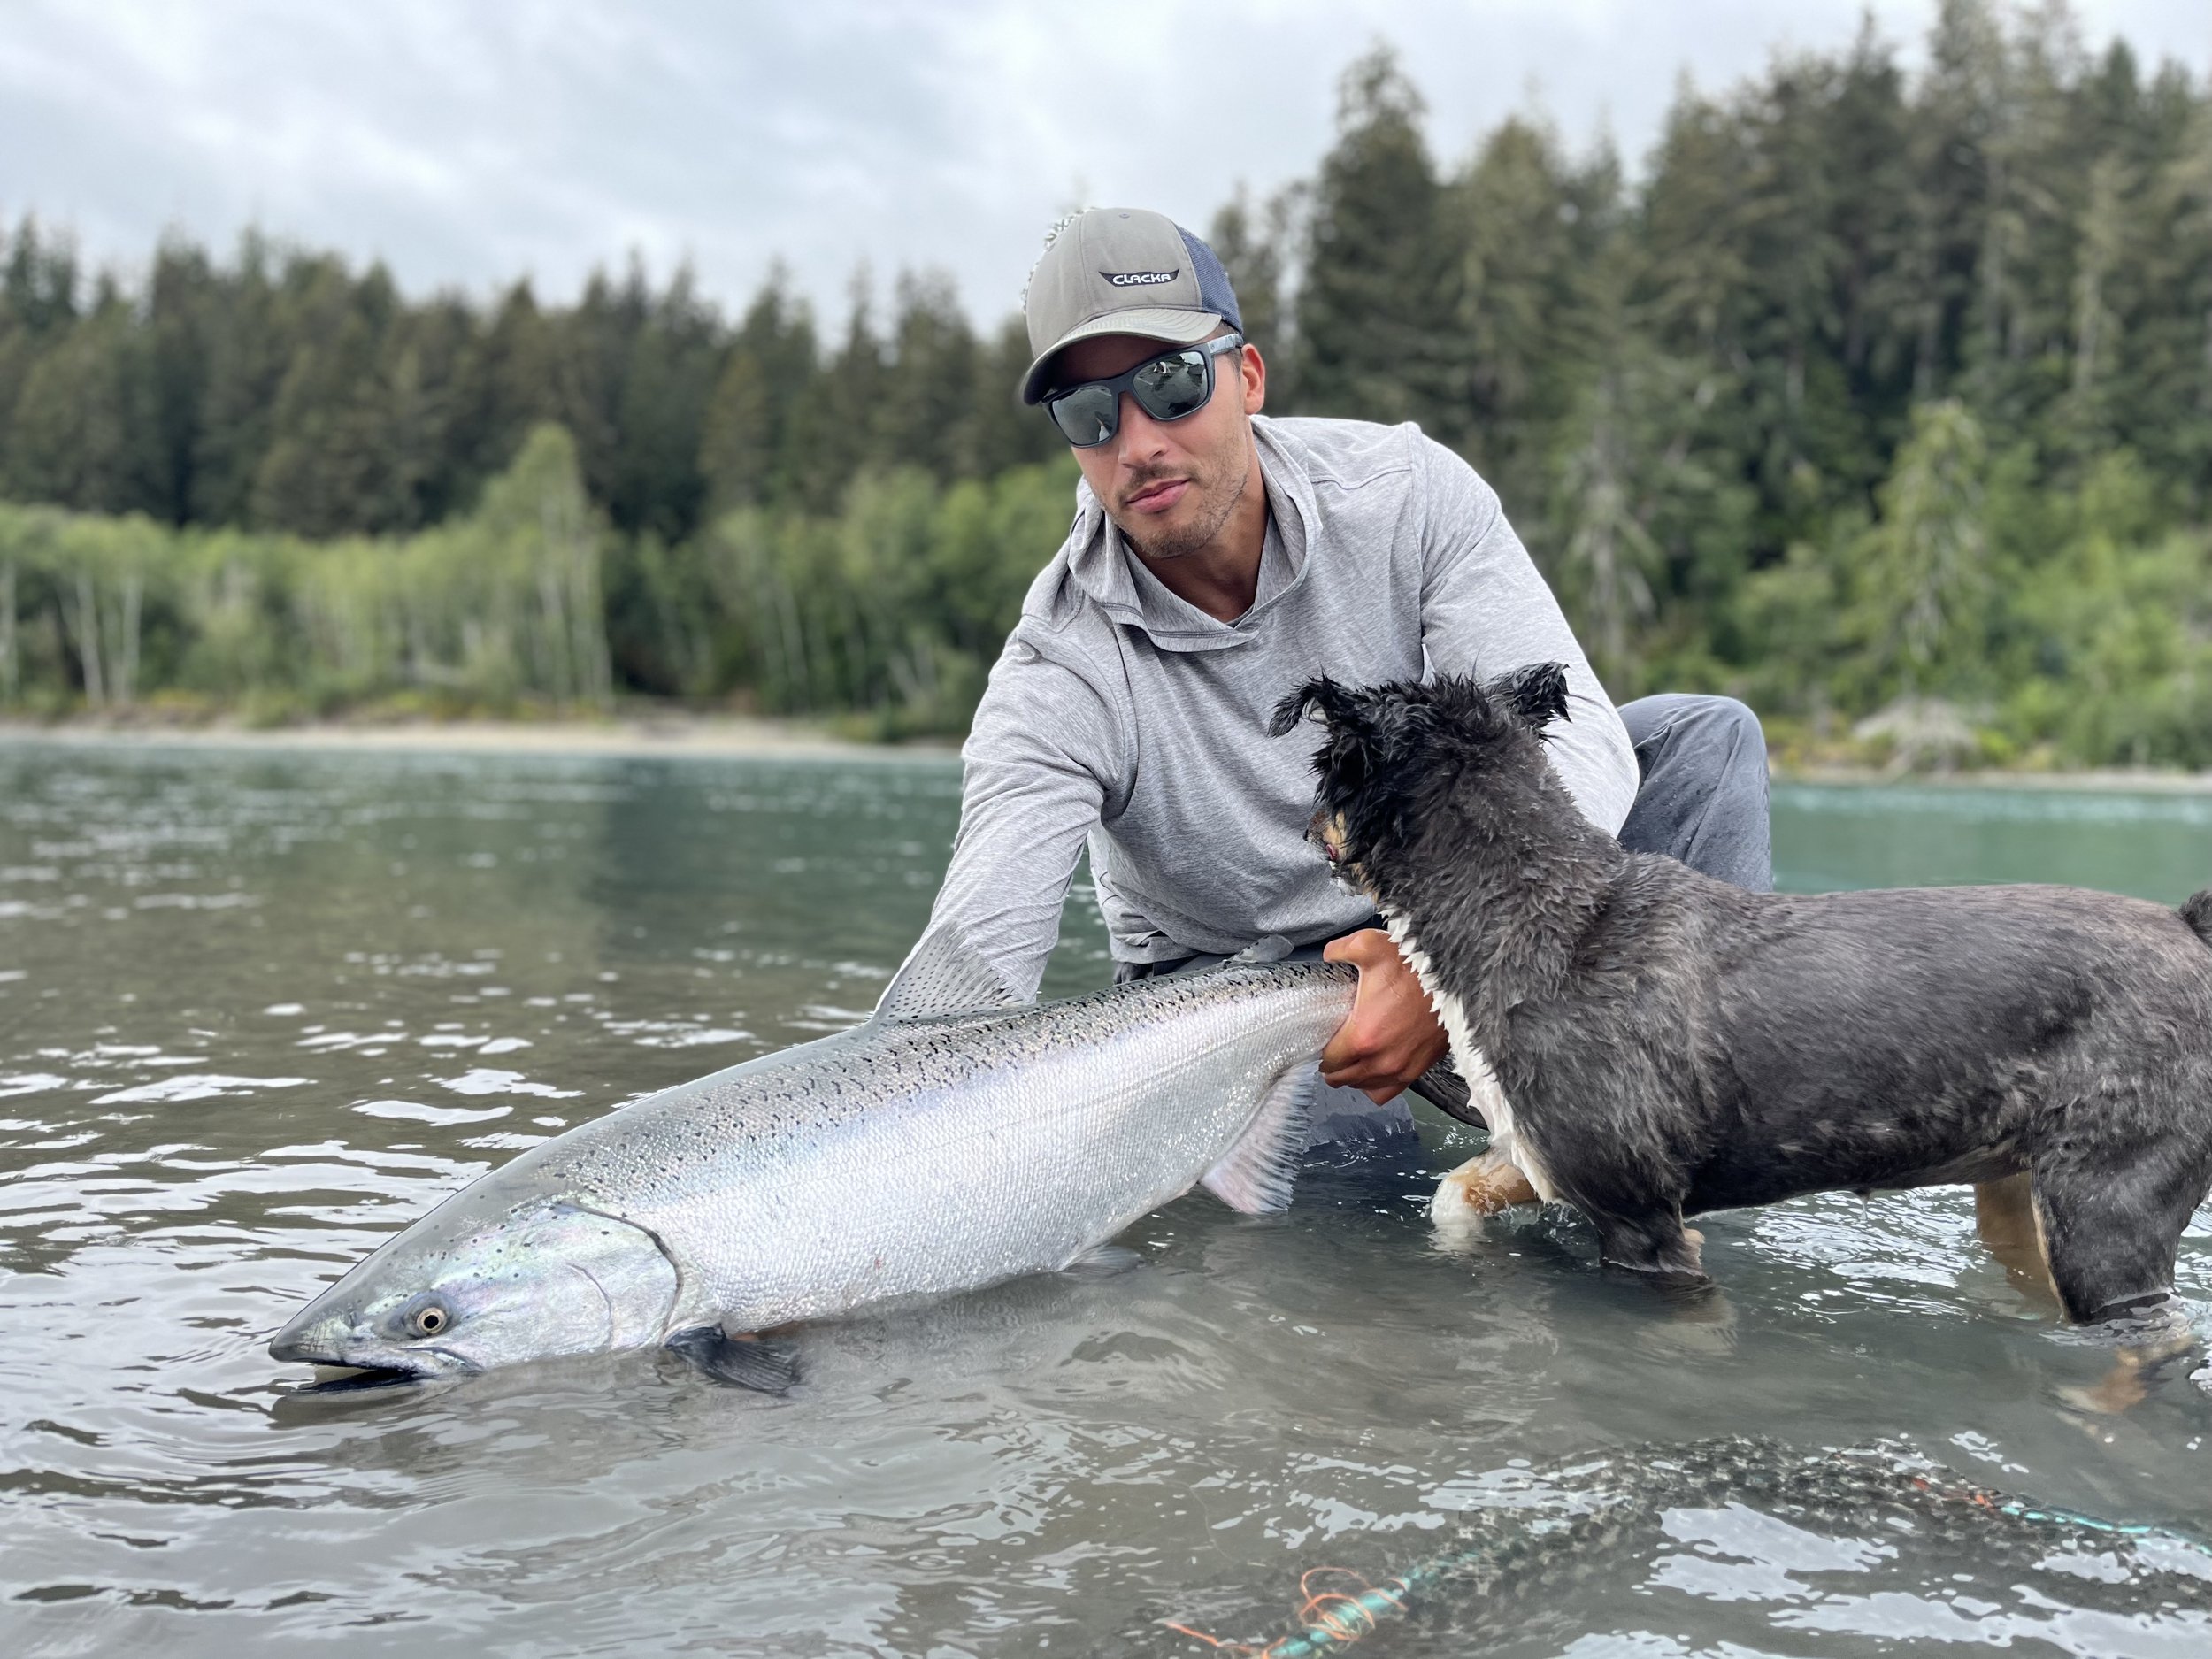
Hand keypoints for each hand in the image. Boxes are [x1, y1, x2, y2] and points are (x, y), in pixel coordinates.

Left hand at [1318, 929, 1448, 1103]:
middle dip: (1333, 1064)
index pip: (1328, 1060)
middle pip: (1341, 1078)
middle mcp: (1381, 1061)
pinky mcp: (1418, 1071)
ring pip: (1363, 1086)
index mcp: (1362, 1037)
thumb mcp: (1371, 946)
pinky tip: (1373, 1068)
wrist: (1459, 980)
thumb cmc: (1415, 967)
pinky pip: (1386, 1092)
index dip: (1321, 1048)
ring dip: (1352, 1075)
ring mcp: (1401, 1070)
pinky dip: (1375, 1084)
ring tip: (1352, 1057)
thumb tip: (1329, 956)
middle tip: (1334, 1045)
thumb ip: (1340, 949)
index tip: (1324, 1036)